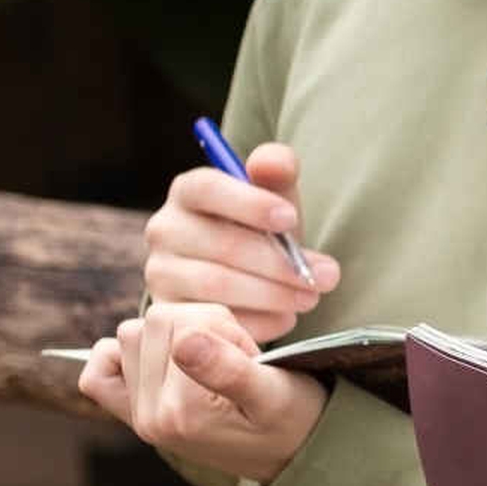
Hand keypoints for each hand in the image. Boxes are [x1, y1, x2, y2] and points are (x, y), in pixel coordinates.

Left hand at [74, 302, 328, 483]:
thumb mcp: (275, 394)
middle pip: (148, 326)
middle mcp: (149, 418)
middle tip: (232, 357)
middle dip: (194, 327)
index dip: (219, 325)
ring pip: (131, 334)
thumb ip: (228, 370)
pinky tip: (162, 362)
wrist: (292, 456)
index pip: (176, 324)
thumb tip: (183, 342)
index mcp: (181, 414)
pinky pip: (101, 367)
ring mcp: (138, 416)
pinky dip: (126, 353)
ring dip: (172, 336)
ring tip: (211, 361)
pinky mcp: (133, 411)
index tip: (248, 356)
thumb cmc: (293, 421)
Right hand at [142, 140, 337, 341]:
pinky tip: (286, 319)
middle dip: (279, 262)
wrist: (245, 280)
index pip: (208, 188)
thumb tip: (273, 162)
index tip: (291, 219)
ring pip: (217, 285)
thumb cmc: (262, 231)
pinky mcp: (168, 314)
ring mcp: (160, 273)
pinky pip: (212, 321)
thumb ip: (277, 173)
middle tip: (326, 276)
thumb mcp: (276, 199)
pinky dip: (256, 322)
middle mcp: (164, 229)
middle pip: (221, 244)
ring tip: (311, 297)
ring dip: (273, 294)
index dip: (249, 203)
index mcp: (188, 191)